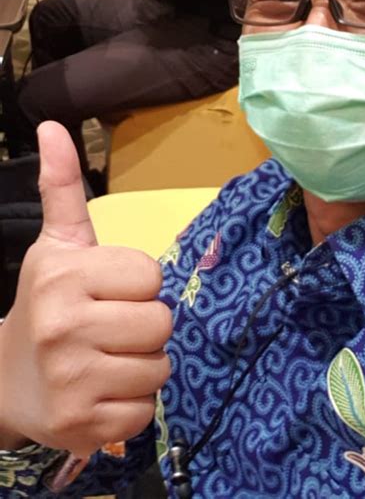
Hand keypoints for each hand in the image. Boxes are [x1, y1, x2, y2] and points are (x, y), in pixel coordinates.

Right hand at [0, 122, 171, 456]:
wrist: (6, 379)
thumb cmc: (47, 302)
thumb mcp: (57, 244)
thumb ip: (62, 186)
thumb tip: (53, 126)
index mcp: (63, 276)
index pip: (151, 278)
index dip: (137, 285)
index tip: (109, 291)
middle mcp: (63, 327)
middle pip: (160, 324)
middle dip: (143, 327)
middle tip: (110, 329)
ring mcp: (71, 380)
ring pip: (158, 368)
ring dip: (141, 366)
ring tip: (106, 359)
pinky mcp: (81, 426)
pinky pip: (144, 412)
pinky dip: (130, 405)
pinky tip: (100, 392)